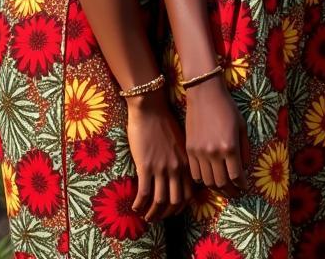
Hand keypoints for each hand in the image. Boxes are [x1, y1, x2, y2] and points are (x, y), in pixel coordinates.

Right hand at [125, 91, 192, 220]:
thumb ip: (183, 159)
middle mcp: (178, 167)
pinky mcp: (146, 166)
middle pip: (176, 201)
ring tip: (146, 217)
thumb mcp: (181, 141)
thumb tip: (182, 175)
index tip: (172, 211)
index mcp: (187, 161)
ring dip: (153, 213)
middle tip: (158, 217)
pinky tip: (134, 207)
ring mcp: (162, 168)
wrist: (151, 108)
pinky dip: (139, 204)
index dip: (181, 206)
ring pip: (160, 201)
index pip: (190, 193)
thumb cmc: (165, 122)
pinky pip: (144, 193)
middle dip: (167, 213)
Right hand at [183, 76, 250, 193]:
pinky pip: (195, 174)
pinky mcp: (189, 151)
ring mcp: (199, 153)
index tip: (244, 187)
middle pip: (222, 183)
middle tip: (236, 192)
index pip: (236, 176)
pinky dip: (203, 180)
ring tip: (224, 188)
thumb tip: (244, 167)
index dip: (241, 184)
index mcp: (229, 147)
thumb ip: (244, 149)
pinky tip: (210, 178)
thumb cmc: (227, 108)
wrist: (204, 95)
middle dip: (231, 191)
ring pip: (207, 181)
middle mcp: (214, 153)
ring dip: (217, 188)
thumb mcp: (241, 126)